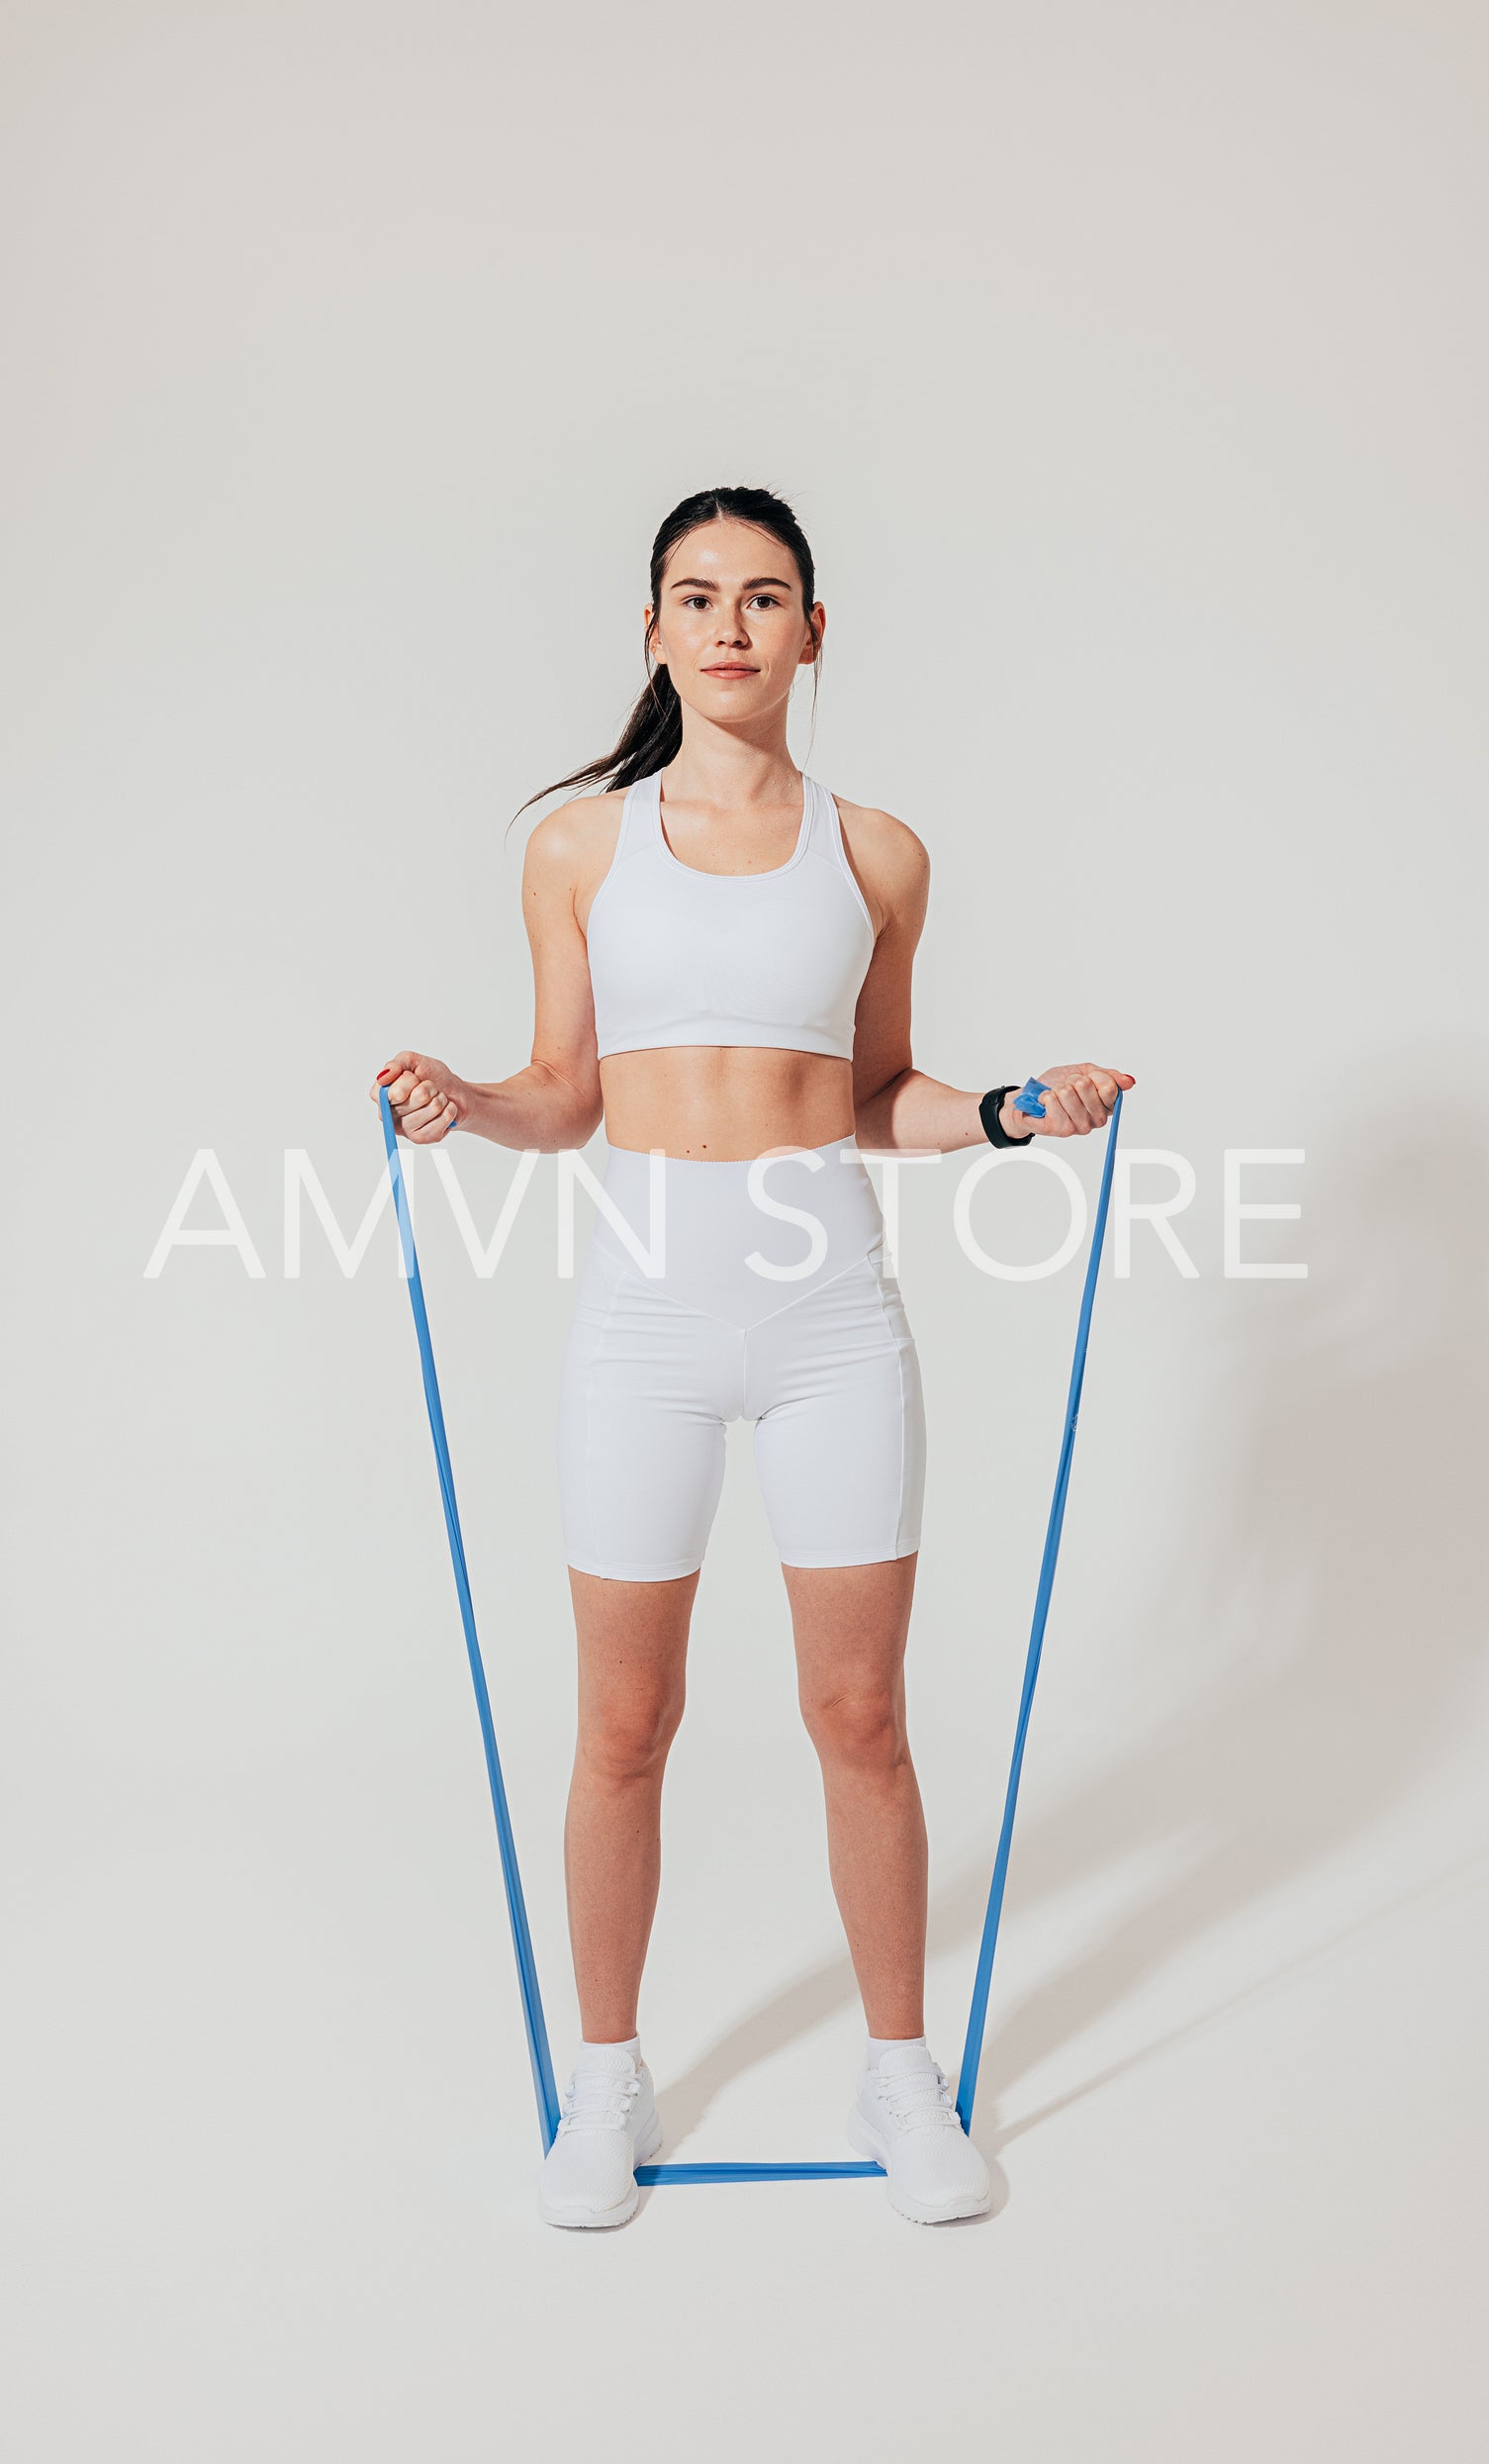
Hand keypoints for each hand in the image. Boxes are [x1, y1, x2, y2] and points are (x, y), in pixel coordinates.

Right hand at [370, 1050, 469, 1143]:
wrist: (454, 1093)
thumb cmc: (431, 1077)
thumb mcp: (413, 1061)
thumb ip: (396, 1064)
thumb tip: (383, 1077)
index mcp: (383, 1096)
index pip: (387, 1093)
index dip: (406, 1083)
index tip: (414, 1078)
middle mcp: (389, 1116)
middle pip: (414, 1098)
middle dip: (428, 1087)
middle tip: (429, 1088)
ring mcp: (405, 1130)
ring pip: (432, 1107)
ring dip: (440, 1097)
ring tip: (436, 1098)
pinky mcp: (422, 1139)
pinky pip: (443, 1118)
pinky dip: (449, 1109)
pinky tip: (443, 1110)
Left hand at [1004, 1063, 1134, 1139]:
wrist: (1032, 1099)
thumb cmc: (1058, 1085)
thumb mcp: (1084, 1072)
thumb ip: (1107, 1075)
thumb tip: (1129, 1081)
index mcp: (1107, 1105)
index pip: (1109, 1086)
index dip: (1092, 1076)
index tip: (1084, 1079)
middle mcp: (1098, 1119)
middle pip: (1086, 1086)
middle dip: (1071, 1080)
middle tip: (1066, 1088)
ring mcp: (1081, 1126)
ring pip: (1067, 1092)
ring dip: (1057, 1089)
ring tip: (1056, 1096)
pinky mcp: (1062, 1130)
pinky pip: (1053, 1101)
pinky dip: (1045, 1096)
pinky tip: (1046, 1104)